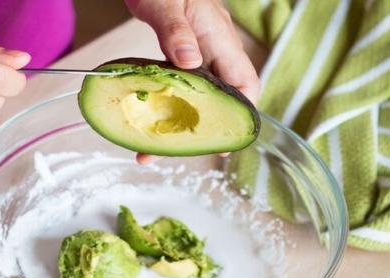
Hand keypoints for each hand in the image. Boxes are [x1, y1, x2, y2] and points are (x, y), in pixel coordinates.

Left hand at [124, 0, 259, 163]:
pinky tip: (145, 117)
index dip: (239, 116)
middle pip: (217, 100)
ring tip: (146, 145)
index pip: (243, 85)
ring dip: (173, 121)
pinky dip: (162, 104)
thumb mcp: (166, 2)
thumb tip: (190, 63)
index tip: (221, 143)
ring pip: (194, 96)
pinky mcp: (177, 53)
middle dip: (196, 130)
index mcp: (219, 38)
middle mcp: (211, 50)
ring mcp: (195, 53)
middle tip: (164, 151)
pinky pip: (176, 85)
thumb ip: (177, 31)